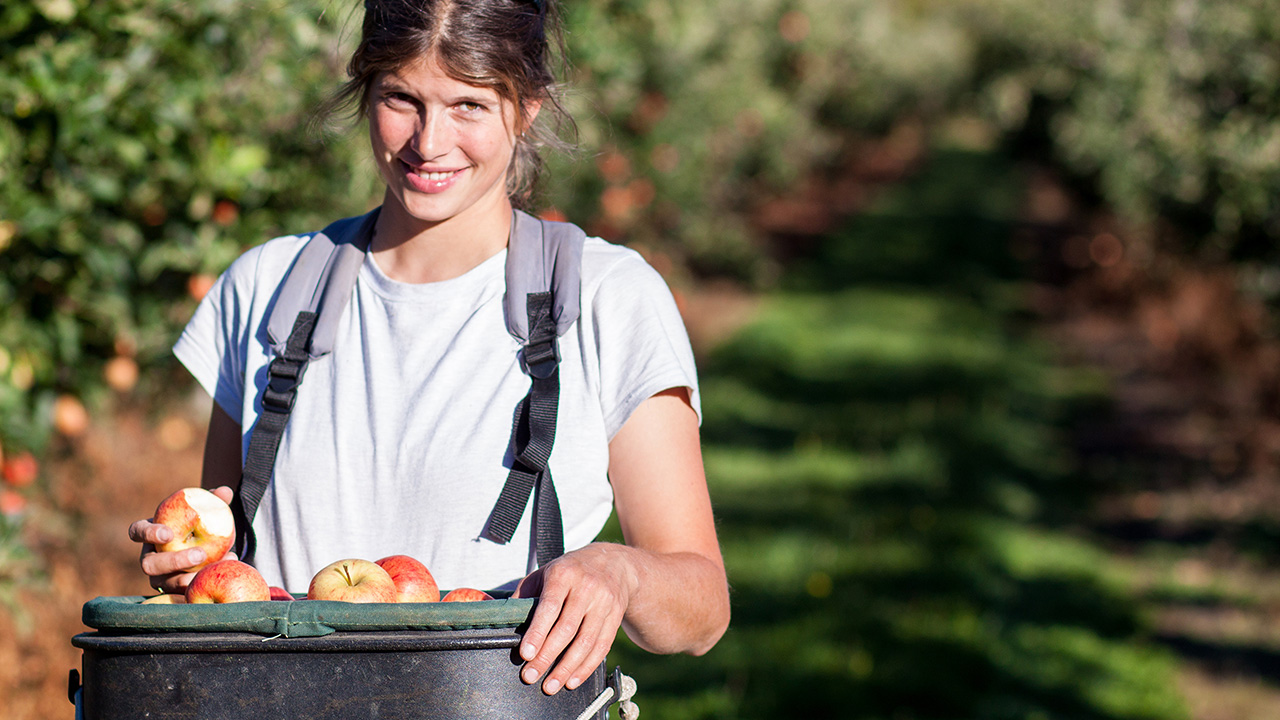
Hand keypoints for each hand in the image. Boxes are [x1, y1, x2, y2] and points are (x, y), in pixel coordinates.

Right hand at [127, 485, 236, 593]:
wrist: (201, 549)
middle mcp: (149, 558)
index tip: (167, 533)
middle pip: (150, 565)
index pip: (137, 531)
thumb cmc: (197, 524)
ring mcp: (159, 578)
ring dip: (189, 578)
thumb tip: (226, 491)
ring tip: (213, 569)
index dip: (148, 533)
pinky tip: (221, 573)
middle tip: (200, 554)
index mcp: (149, 534)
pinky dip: (202, 583)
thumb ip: (212, 500)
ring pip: (166, 584)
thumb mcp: (202, 511)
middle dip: (174, 561)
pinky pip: (183, 593)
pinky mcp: (173, 592)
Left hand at [514, 543, 637, 694]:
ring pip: (586, 642)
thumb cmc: (571, 570)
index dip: (537, 632)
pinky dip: (586, 667)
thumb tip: (505, 621)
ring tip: (550, 685)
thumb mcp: (545, 572)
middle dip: (547, 656)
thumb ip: (526, 595)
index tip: (525, 654)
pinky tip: (572, 680)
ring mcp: (604, 603)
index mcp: (564, 574)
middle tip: (530, 675)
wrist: (613, 563)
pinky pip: (602, 647)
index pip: (549, 607)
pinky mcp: (615, 617)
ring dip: (567, 668)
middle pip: (567, 628)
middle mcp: (587, 588)